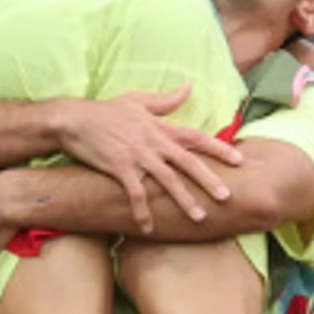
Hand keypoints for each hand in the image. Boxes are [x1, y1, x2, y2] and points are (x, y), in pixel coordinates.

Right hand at [51, 91, 239, 226]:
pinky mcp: (119, 168)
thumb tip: (189, 87)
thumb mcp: (138, 99)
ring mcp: (137, 156)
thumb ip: (166, 99)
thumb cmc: (105, 110)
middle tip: (227, 196)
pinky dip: (141, 211)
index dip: (219, 148)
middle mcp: (154, 142)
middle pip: (188, 162)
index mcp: (161, 127)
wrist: (74, 119)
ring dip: (184, 200)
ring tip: (199, 217)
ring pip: (167, 181)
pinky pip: (134, 193)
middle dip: (209, 180)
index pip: (197, 137)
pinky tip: (147, 227)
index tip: (239, 159)